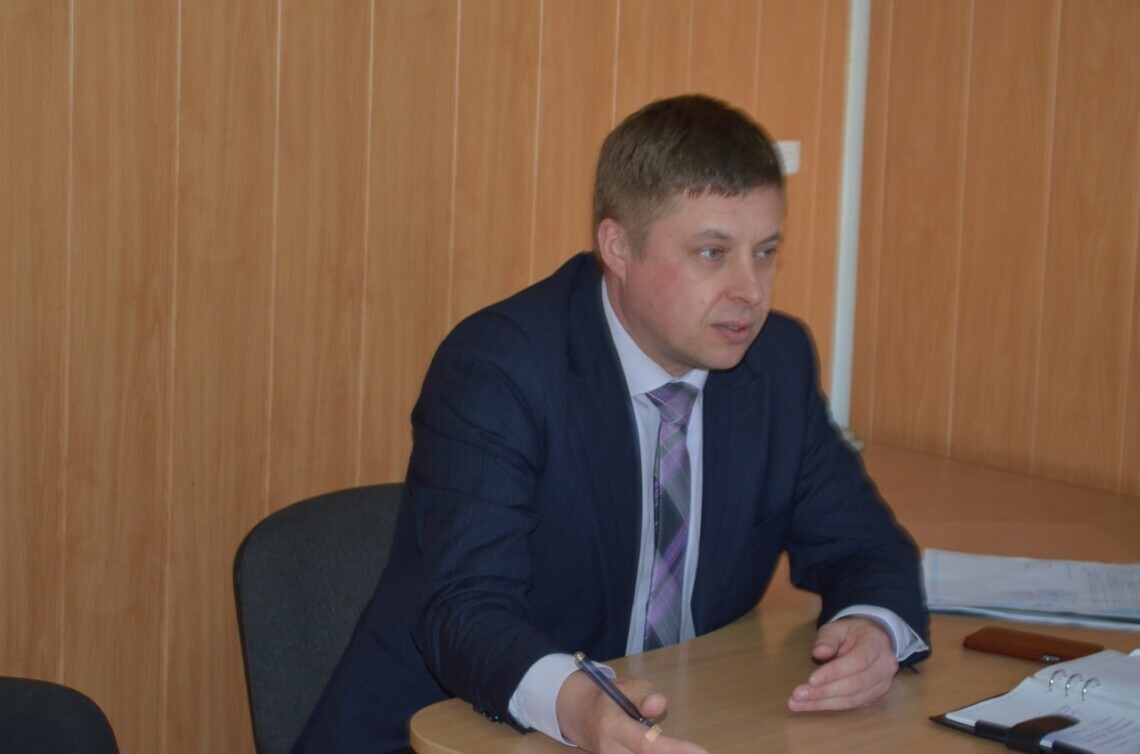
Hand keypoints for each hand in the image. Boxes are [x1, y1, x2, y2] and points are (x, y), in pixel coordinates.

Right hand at [556, 670, 706, 753]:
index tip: (701, 752)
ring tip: (687, 749)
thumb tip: (659, 706)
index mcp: (613, 727)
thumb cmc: (608, 699)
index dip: (674, 750)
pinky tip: (671, 750)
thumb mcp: (625, 687)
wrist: (579, 715)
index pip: (646, 743)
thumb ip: (644, 695)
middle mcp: (611, 751)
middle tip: (699, 752)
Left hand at [787, 617, 897, 711]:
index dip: (834, 672)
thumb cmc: (852, 632)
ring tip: (798, 703)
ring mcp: (883, 684)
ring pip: (854, 699)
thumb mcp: (837, 627)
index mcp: (876, 644)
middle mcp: (884, 667)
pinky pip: (853, 705)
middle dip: (824, 692)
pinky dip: (831, 706)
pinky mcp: (875, 696)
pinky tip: (812, 705)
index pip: (858, 661)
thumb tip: (819, 653)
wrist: (873, 639)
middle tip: (798, 695)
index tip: (811, 680)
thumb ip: (828, 639)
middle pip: (855, 684)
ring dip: (824, 704)